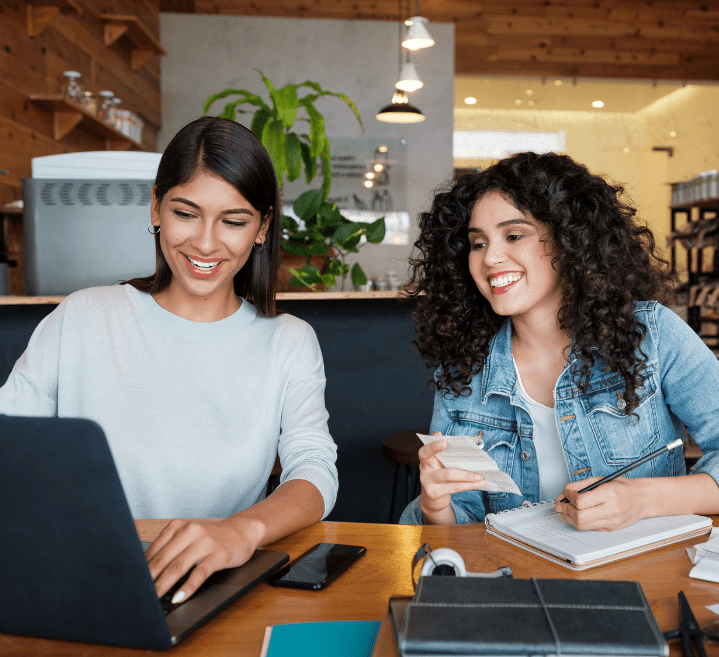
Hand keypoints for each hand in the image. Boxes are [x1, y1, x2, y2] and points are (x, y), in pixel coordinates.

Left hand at [145, 516, 261, 602]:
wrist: (241, 531)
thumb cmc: (209, 539)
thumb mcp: (188, 537)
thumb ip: (169, 550)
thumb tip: (144, 574)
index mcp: (177, 526)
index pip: (154, 551)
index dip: (141, 570)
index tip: (131, 584)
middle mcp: (190, 531)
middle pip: (163, 560)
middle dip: (148, 580)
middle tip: (138, 595)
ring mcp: (204, 543)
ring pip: (178, 567)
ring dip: (164, 585)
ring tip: (154, 599)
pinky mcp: (217, 555)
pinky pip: (199, 573)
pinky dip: (188, 587)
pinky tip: (180, 597)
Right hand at [419, 431, 485, 524]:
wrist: (431, 497)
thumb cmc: (438, 475)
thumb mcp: (438, 462)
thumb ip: (441, 450)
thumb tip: (443, 435)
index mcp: (426, 460)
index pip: (425, 451)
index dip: (434, 446)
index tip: (445, 442)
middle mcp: (425, 471)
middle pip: (444, 470)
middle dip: (463, 471)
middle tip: (478, 466)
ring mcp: (429, 484)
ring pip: (451, 478)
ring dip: (468, 477)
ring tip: (480, 476)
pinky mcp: (435, 493)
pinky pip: (455, 487)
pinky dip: (470, 485)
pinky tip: (480, 483)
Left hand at [554, 476, 644, 530]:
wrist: (642, 499)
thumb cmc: (621, 487)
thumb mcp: (600, 479)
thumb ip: (580, 485)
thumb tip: (563, 493)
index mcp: (609, 493)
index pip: (581, 502)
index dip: (569, 497)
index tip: (566, 493)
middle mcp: (611, 509)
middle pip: (580, 517)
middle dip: (565, 510)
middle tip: (559, 504)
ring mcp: (611, 522)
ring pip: (582, 525)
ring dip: (568, 517)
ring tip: (564, 509)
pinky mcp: (610, 529)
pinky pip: (589, 527)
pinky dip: (578, 521)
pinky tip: (575, 513)